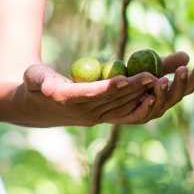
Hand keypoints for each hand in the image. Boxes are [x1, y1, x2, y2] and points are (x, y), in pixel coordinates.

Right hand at [18, 64, 157, 126]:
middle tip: (155, 76)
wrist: (38, 109)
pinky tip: (156, 94)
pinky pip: (124, 112)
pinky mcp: (102, 117)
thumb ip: (40, 79)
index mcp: (68, 100)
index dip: (112, 87)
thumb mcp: (32, 77)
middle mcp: (84, 112)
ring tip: (161, 82)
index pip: (94, 94)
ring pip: (122, 106)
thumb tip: (47, 86)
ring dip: (142, 96)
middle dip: (135, 89)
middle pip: (114, 100)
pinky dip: (139, 105)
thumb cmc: (34, 86)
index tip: (127, 78)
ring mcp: (95, 117)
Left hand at [104, 51, 193, 124]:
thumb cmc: (130, 78)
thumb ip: (167, 64)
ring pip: (158, 106)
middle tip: (182, 69)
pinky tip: (149, 97)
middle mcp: (159, 106)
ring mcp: (145, 113)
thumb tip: (186, 56)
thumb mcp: (150, 67)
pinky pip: (139, 114)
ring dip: (162, 94)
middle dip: (179, 84)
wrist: (102, 91)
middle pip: (174, 98)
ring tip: (162, 80)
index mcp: (167, 94)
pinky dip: (146, 106)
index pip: (185, 88)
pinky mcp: (128, 117)